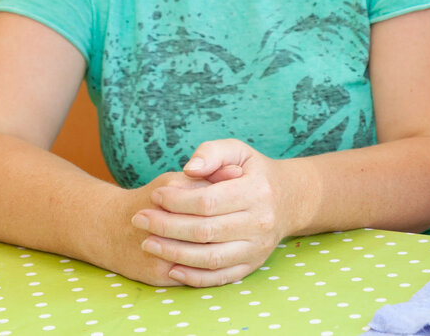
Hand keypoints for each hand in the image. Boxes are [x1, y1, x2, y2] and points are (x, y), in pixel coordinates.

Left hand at [130, 139, 299, 286]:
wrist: (289, 199)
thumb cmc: (255, 173)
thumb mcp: (238, 151)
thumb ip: (212, 153)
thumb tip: (189, 169)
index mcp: (257, 191)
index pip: (207, 200)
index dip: (176, 200)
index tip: (154, 195)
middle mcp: (260, 222)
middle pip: (204, 231)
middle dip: (166, 226)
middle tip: (139, 219)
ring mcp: (258, 247)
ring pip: (209, 258)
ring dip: (173, 253)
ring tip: (148, 243)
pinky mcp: (253, 264)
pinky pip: (220, 277)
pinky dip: (194, 277)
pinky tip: (171, 268)